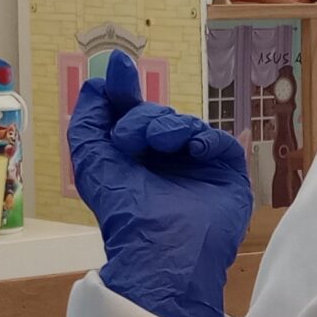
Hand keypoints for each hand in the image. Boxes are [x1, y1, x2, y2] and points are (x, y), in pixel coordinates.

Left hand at [70, 50, 252, 316]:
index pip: (131, 115)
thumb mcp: (91, 158)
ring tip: (160, 147)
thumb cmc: (123, 210)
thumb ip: (89, 117)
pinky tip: (193, 151)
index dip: (123, 92)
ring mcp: (198, 168)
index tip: (119, 68)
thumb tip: (99, 81)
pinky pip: (218, 141)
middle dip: (142, 119)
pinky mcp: (228, 174)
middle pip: (157, 115)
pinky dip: (204, 139)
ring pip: (186, 124)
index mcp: (133, 160)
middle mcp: (165, 162)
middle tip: (130, 141)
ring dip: (168, 127)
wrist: (159, 248)